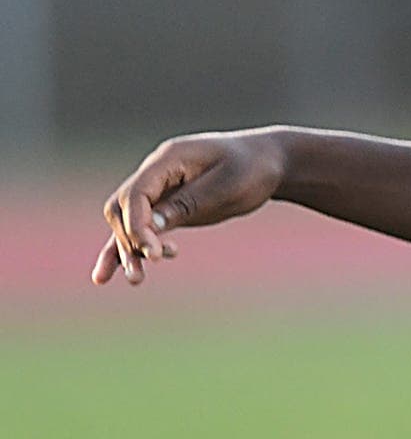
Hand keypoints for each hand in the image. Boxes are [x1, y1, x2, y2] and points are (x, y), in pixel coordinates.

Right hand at [92, 130, 289, 285]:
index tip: (154, 253)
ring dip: (126, 250)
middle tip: (152, 263)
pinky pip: (140, 228)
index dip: (138, 226)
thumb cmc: (254, 169)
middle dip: (130, 239)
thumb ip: (189, 203)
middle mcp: (157, 172)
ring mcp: (160, 189)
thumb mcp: (228, 186)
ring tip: (137, 280)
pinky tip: (109, 275)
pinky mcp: (167, 206)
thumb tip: (151, 226)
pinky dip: (127, 249)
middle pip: (123, 209)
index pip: (136, 194)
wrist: (272, 162)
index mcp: (169, 158)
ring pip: (127, 222)